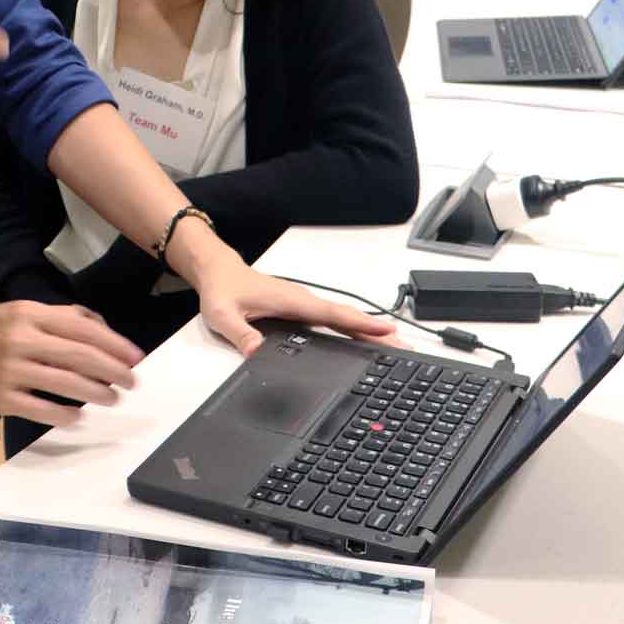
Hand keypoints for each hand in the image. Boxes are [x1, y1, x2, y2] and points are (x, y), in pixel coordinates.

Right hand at [0, 301, 142, 427]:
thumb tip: (101, 327)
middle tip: (132, 383)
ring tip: (112, 399)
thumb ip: (57, 317)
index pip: (82, 327)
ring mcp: (9, 370)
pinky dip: (65, 415)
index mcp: (28, 313)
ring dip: (96, 393)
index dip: (114, 344)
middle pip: (80, 355)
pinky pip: (42, 408)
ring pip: (66, 383)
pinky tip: (78, 417)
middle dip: (114, 371)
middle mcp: (21, 338)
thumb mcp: (17, 312)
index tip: (135, 358)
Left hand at [168, 222, 396, 354]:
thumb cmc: (221, 289)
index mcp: (291, 301)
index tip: (387, 332)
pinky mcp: (300, 310)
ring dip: (367, 332)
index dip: (360, 325)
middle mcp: (303, 301)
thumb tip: (257, 353)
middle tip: (406, 347)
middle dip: (376, 332)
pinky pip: (332, 321)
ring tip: (394, 348)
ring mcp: (303, 305)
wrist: (217, 271)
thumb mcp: (223, 314)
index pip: (332, 315)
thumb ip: (240, 334)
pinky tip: (361, 342)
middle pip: (346, 319)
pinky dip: (351, 330)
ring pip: (341, 320)